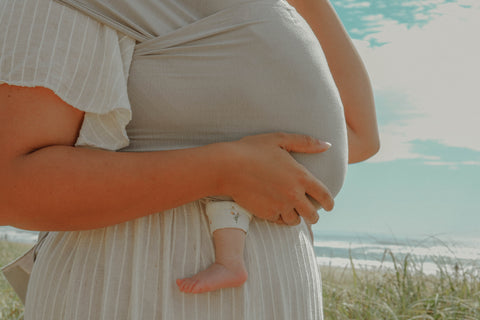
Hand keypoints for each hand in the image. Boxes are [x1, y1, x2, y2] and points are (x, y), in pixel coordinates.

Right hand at [217, 132, 333, 225]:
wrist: (227, 167)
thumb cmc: (253, 149)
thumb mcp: (280, 140)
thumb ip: (306, 143)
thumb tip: (327, 145)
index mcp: (301, 177)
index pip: (324, 196)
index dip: (329, 203)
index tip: (329, 206)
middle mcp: (293, 195)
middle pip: (312, 214)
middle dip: (313, 215)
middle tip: (311, 213)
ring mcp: (280, 206)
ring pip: (295, 221)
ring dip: (296, 217)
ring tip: (292, 211)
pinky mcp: (266, 214)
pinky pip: (278, 221)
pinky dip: (280, 218)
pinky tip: (276, 211)